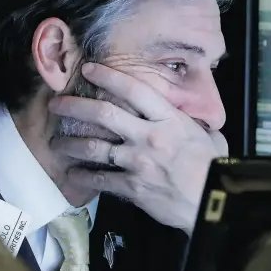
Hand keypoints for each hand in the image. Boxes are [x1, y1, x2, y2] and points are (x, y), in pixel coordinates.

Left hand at [48, 63, 227, 233]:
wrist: (213, 200)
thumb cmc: (214, 166)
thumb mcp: (209, 136)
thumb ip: (190, 124)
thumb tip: (184, 117)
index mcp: (169, 120)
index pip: (134, 90)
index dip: (108, 77)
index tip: (89, 69)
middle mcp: (149, 136)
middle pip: (105, 114)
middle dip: (76, 106)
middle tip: (58, 102)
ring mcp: (138, 162)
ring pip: (94, 146)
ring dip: (70, 142)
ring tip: (55, 141)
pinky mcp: (132, 187)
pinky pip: (99, 179)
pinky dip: (82, 176)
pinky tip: (72, 173)